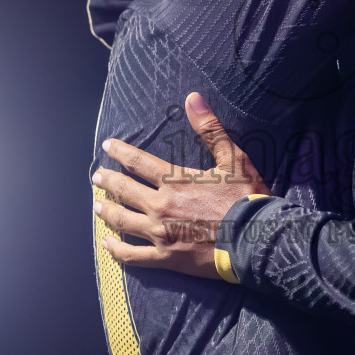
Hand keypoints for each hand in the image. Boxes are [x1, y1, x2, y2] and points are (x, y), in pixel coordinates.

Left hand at [92, 92, 268, 279]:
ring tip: (97, 207)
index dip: (120, 152)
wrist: (256, 239)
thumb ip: (210, 128)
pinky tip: (108, 244)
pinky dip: (117, 250)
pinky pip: (133, 255)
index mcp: (175, 181)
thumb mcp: (233, 159)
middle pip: (125, 190)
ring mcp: (161, 233)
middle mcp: (161, 205)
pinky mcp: (166, 257)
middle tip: (97, 177)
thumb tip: (192, 97)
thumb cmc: (246, 198)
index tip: (108, 147)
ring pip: (123, 221)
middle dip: (107, 182)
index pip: (138, 162)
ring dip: (107, 212)